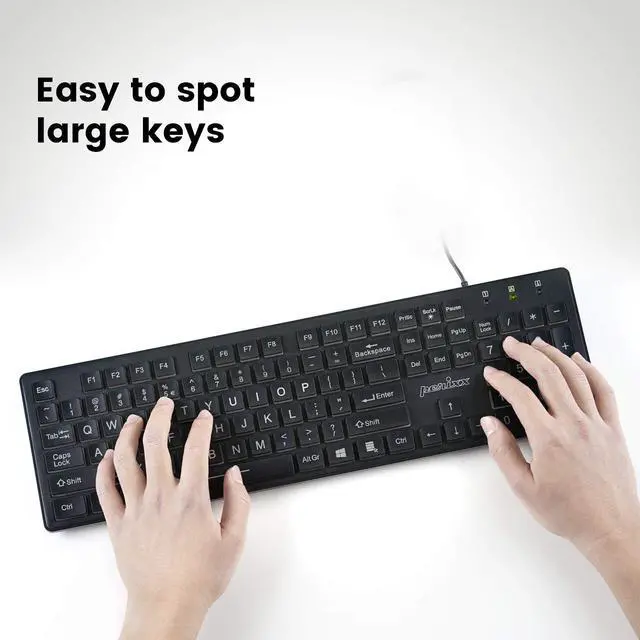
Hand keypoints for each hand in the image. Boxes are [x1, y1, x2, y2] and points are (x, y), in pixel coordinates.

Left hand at [96, 397, 250, 639]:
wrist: (166, 607)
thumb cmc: (200, 578)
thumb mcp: (234, 541)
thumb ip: (239, 502)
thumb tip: (236, 475)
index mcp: (191, 500)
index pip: (196, 449)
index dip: (201, 427)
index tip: (204, 418)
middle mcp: (161, 498)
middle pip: (155, 443)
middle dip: (161, 416)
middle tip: (165, 404)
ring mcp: (136, 509)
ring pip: (126, 460)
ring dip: (128, 434)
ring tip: (134, 420)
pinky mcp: (118, 524)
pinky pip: (105, 489)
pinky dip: (104, 469)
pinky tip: (108, 456)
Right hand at [482, 336, 639, 554]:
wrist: (612, 529)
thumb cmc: (569, 513)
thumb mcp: (524, 489)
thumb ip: (503, 452)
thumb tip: (490, 424)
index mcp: (548, 439)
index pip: (519, 396)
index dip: (501, 380)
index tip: (492, 374)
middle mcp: (573, 425)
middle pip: (547, 375)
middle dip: (525, 354)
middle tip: (512, 345)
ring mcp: (596, 424)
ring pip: (575, 376)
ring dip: (554, 355)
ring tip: (539, 344)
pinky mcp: (613, 428)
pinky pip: (603, 390)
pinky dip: (591, 370)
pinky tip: (579, 361)